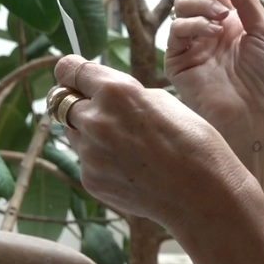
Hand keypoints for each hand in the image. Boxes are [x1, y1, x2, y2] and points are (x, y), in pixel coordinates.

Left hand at [52, 56, 262, 231]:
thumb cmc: (194, 143)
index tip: (74, 75)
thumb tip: (108, 98)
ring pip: (74, 132)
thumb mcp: (164, 101)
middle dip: (78, 102)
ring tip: (125, 143)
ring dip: (89, 131)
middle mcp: (95, 120)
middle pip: (62, 101)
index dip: (72, 71)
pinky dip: (101, 159)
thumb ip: (128, 95)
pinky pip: (85, 161)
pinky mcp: (90, 179)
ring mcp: (89, 153)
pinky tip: (131, 166)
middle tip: (102, 111)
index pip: (69, 69)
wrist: (202, 194)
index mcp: (116, 92)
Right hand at [166, 0, 263, 158]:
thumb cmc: (263, 78)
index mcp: (230, 23)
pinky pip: (175, 30)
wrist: (252, 114)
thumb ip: (247, 1)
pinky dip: (193, 23)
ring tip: (221, 16)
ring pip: (181, 6)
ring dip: (200, 2)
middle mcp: (208, 31)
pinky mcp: (177, 60)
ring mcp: (191, 45)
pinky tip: (212, 32)